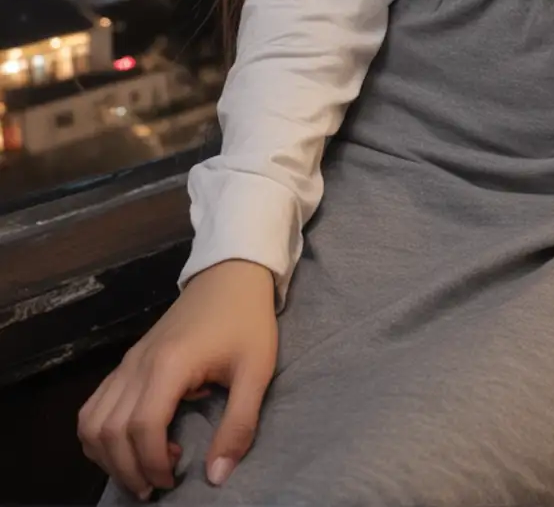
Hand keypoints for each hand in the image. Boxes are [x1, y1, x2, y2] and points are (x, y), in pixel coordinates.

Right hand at [77, 259, 277, 498]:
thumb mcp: (256, 372)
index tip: (173, 481)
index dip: (152, 464)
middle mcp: (138, 365)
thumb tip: (217, 477)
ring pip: (92, 422)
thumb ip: (238, 424)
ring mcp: (127, 362)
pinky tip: (126, 445)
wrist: (231, 273)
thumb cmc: (247, 321)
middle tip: (156, 487)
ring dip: (108, 456)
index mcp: (170, 365)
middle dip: (128, 469)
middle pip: (111, 431)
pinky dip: (98, 435)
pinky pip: (94, 406)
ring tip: (140, 469)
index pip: (143, 427)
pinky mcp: (126, 361)